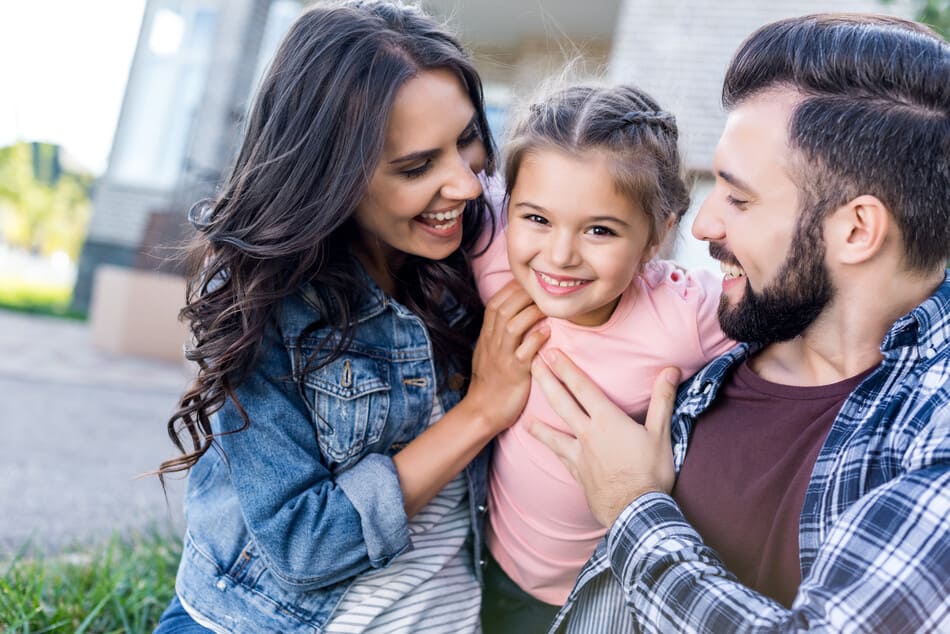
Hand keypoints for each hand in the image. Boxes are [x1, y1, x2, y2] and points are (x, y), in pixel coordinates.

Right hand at [467, 280, 548, 432]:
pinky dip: (536, 339)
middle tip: (543, 289)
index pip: (495, 304)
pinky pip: (524, 352)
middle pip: (504, 309)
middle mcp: (492, 343)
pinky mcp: (513, 372)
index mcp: (487, 336)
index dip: (511, 289)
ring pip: (512, 326)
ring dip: (531, 313)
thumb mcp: (488, 353)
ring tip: (548, 308)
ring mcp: (501, 357)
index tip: (529, 282)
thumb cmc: (489, 382)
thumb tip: (513, 316)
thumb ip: (498, 334)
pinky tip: (548, 333)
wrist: (482, 410)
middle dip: (523, 295)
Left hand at [527, 349, 679, 526]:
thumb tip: (669, 370)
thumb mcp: (660, 433)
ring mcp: (580, 455)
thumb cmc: (650, 472)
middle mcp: (588, 433)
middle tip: (531, 364)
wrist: (636, 511)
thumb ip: (662, 400)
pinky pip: (560, 458)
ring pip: (553, 433)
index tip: (552, 353)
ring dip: (539, 423)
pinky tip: (547, 450)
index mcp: (607, 420)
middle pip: (561, 402)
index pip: (582, 387)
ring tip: (525, 418)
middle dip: (545, 381)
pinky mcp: (578, 473)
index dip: (566, 368)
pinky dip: (552, 451)